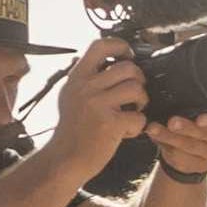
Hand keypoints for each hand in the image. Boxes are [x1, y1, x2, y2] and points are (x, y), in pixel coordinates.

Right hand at [42, 38, 150, 177]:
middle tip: (135, 93)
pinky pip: (139, 116)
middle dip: (139, 79)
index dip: (120, 46)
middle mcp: (85, 87)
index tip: (127, 56)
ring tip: (134, 111)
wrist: (64, 160)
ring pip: (136, 88)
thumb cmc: (72, 130)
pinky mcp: (109, 124)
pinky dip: (138, 125)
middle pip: (127, 67)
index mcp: (77, 78)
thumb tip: (104, 60)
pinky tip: (127, 131)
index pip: (100, 46)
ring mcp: (97, 105)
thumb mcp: (70, 97)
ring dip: (142, 100)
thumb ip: (85, 79)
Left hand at [145, 106, 206, 178]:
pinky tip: (154, 137)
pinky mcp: (198, 166)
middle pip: (204, 136)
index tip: (199, 120)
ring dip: (169, 137)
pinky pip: (181, 157)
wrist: (200, 147)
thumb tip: (176, 93)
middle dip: (186, 128)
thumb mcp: (206, 108)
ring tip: (153, 128)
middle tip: (171, 122)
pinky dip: (165, 145)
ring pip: (189, 147)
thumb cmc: (200, 119)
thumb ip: (199, 103)